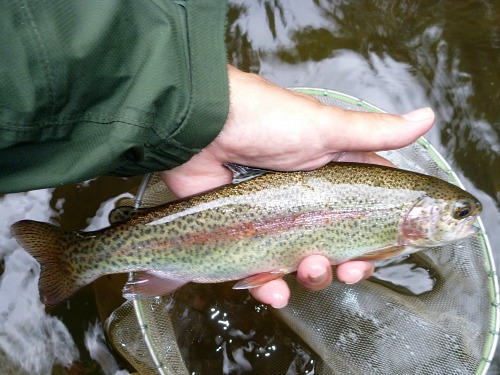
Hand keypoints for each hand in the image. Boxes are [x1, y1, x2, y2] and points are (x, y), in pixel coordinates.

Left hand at [161, 65, 433, 307]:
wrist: (202, 126)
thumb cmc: (265, 119)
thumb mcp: (325, 127)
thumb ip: (374, 133)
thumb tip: (427, 118)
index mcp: (330, 179)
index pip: (364, 214)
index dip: (379, 237)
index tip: (383, 251)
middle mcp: (304, 202)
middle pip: (336, 246)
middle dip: (347, 265)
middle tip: (347, 270)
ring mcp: (273, 222)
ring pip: (302, 264)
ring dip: (312, 277)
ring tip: (308, 269)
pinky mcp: (242, 236)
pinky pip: (260, 272)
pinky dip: (268, 286)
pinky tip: (273, 289)